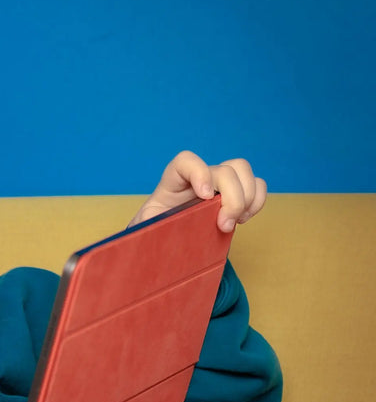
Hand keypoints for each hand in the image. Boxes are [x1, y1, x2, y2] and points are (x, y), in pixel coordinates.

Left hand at [129, 151, 266, 231]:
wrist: (162, 240)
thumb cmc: (151, 234)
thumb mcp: (144, 231)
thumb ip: (148, 227)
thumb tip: (157, 231)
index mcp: (171, 184)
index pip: (185, 161)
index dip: (199, 172)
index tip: (204, 197)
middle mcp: (197, 179)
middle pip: (224, 169)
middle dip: (232, 197)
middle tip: (224, 225)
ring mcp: (217, 184)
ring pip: (242, 170)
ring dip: (247, 197)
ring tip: (235, 221)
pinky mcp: (233, 195)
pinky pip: (256, 185)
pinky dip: (257, 200)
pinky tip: (242, 219)